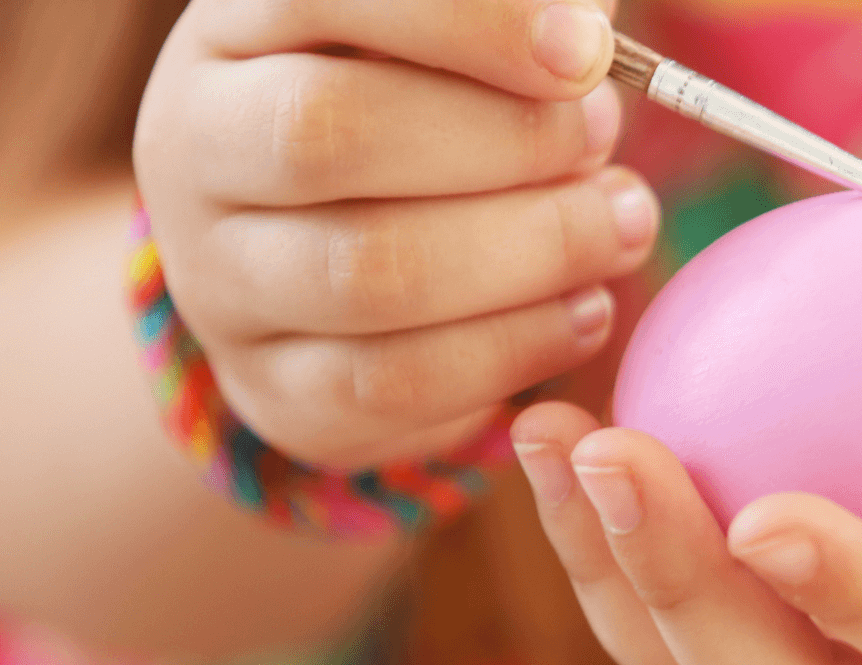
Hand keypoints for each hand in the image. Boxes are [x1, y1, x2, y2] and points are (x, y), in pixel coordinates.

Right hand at [134, 0, 658, 468]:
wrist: (352, 256)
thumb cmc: (434, 111)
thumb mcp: (466, 45)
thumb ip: (520, 23)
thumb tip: (584, 35)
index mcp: (240, 27)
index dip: (468, 22)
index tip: (587, 51)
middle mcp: (196, 143)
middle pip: (329, 132)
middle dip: (505, 143)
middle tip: (602, 145)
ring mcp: (219, 276)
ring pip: (365, 272)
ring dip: (529, 252)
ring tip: (621, 226)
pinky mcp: (272, 387)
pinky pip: (390, 383)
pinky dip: (514, 349)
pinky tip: (586, 310)